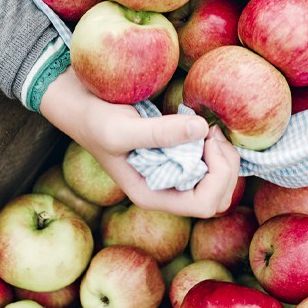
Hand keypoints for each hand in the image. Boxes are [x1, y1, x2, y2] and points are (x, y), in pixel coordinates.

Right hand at [38, 71, 242, 217]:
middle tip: (212, 132)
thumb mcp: (122, 129)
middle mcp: (166, 189)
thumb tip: (202, 129)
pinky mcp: (176, 154)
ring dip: (223, 155)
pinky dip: (215, 145)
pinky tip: (202, 125)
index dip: (217, 175)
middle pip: (218, 196)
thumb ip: (161, 133)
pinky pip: (210, 162)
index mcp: (153, 195)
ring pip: (219, 180)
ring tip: (208, 128)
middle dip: (226, 166)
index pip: (204, 204)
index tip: (206, 140)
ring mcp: (172, 173)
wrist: (81, 103)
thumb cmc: (95, 121)